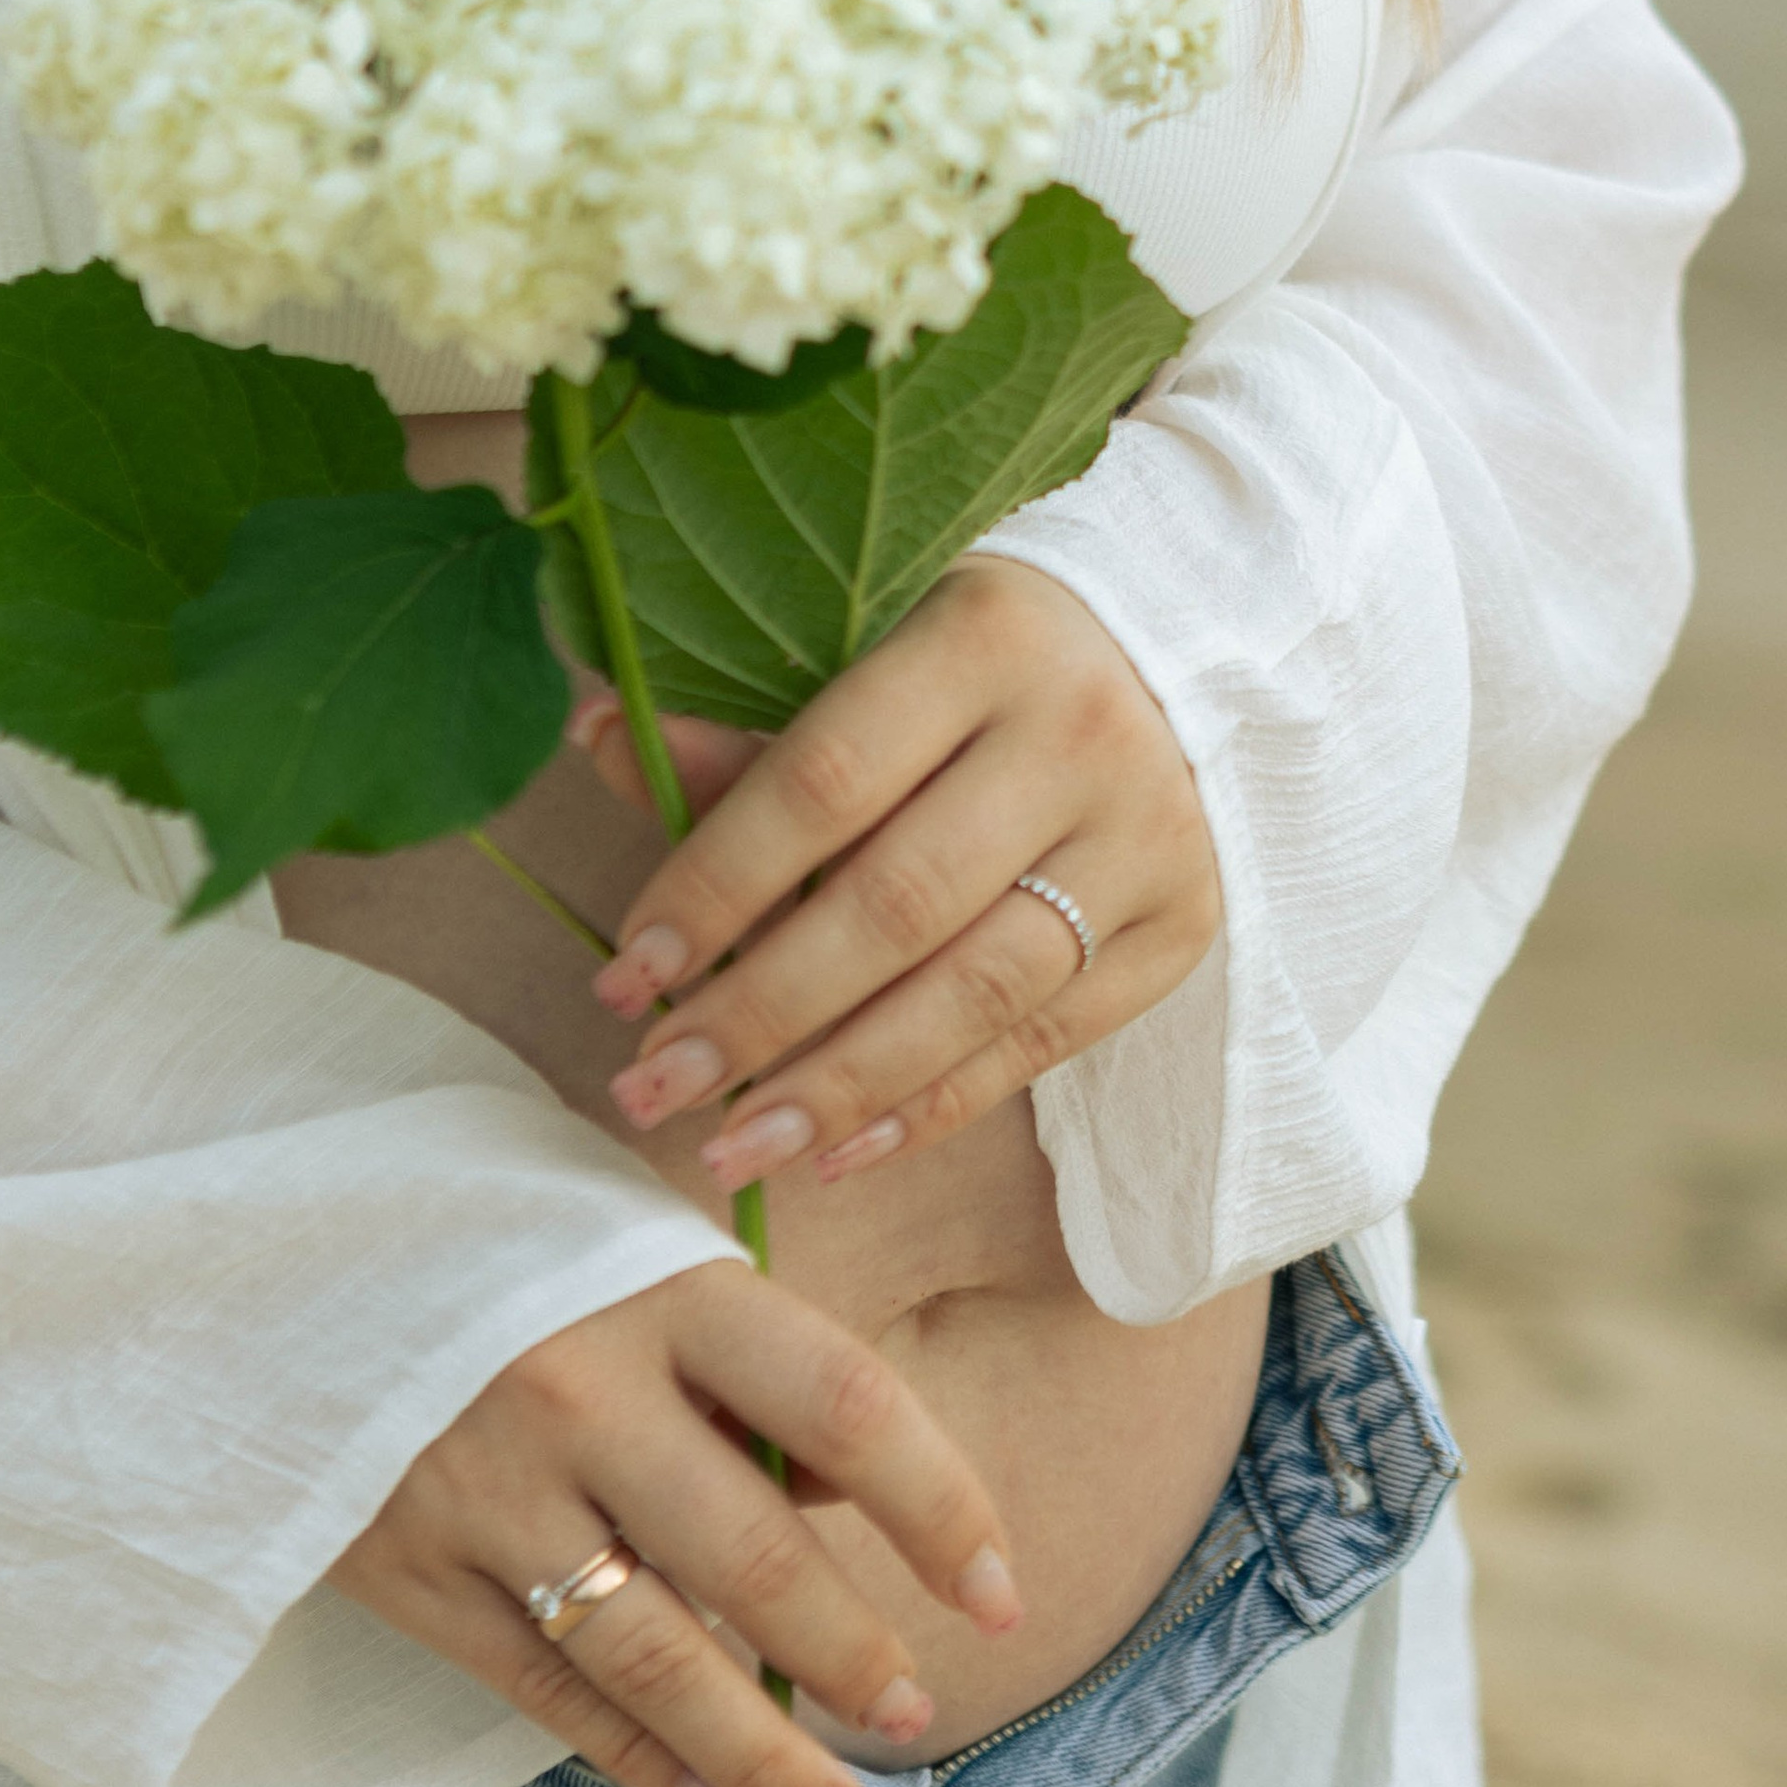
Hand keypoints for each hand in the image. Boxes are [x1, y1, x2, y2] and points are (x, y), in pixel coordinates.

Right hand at [331, 1260, 1020, 1786]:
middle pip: (752, 1556)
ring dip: (764, 1757)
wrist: (289, 1259)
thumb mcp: (647, 1258)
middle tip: (921, 1718)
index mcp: (667, 1291)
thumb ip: (751, 1367)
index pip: (842, 1407)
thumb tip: (853, 1496)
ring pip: (655, 1657)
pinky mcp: (416, 1575)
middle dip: (851, 1656)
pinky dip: (644, 1762)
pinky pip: (551, 1697)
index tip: (1001, 1592)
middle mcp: (582, 1393)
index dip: (937, 1508)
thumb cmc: (518, 1252)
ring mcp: (491, 1492)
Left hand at [581, 558, 1220, 1187]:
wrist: (1188, 660)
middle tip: (653, 1084)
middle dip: (760, 1012)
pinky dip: (936, 1105)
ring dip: (842, 1086)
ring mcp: (1145, 836)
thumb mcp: (874, 652)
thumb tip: (599, 736)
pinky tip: (839, 1150)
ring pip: (976, 989)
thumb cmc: (983, 661)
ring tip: (733, 1146)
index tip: (625, 971)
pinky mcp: (1178, 924)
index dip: (716, 885)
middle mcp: (1079, 734)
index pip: (827, 780)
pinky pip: (1044, 1040)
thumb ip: (749, 725)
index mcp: (985, 636)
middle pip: (899, 902)